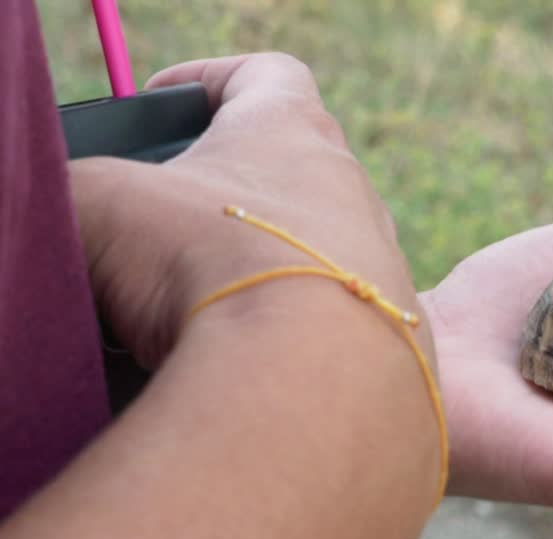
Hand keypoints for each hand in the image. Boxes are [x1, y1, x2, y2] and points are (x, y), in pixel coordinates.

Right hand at [70, 52, 426, 369]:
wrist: (299, 371)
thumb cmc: (205, 258)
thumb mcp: (102, 203)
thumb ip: (84, 191)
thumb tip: (83, 221)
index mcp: (290, 130)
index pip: (264, 75)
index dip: (210, 80)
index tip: (164, 104)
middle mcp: (352, 189)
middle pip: (292, 171)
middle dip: (231, 194)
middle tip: (172, 224)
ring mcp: (381, 264)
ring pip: (318, 250)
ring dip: (265, 266)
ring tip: (204, 303)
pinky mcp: (392, 333)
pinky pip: (342, 320)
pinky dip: (297, 330)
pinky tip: (252, 352)